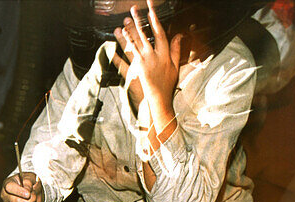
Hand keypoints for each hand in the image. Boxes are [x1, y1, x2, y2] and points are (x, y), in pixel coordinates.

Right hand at [1, 172, 42, 201]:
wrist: (28, 191)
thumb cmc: (28, 182)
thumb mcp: (29, 177)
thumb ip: (28, 182)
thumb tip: (28, 190)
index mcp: (7, 184)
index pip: (10, 188)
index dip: (20, 191)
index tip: (29, 194)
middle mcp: (5, 196)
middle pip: (18, 201)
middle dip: (31, 197)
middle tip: (35, 194)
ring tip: (35, 198)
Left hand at [114, 0, 181, 120]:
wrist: (159, 98)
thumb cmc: (168, 82)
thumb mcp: (176, 65)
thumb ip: (177, 49)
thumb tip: (179, 35)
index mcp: (164, 53)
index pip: (159, 32)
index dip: (154, 20)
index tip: (150, 10)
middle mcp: (153, 56)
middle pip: (144, 35)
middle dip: (139, 21)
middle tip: (133, 10)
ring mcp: (143, 63)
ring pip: (134, 43)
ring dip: (128, 32)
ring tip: (123, 22)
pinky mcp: (135, 70)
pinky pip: (126, 58)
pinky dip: (121, 49)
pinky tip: (115, 44)